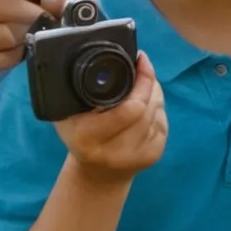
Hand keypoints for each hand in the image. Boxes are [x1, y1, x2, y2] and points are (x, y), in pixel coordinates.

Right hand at [55, 50, 167, 184]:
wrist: (96, 175)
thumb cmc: (79, 135)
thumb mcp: (68, 114)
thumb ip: (77, 91)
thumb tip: (105, 56)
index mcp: (89, 138)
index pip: (130, 108)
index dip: (141, 79)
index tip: (140, 58)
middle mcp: (115, 151)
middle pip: (147, 106)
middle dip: (148, 82)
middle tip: (142, 66)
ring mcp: (137, 156)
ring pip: (156, 111)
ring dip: (153, 93)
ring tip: (142, 84)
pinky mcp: (153, 156)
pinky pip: (162, 121)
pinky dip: (156, 108)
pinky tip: (146, 104)